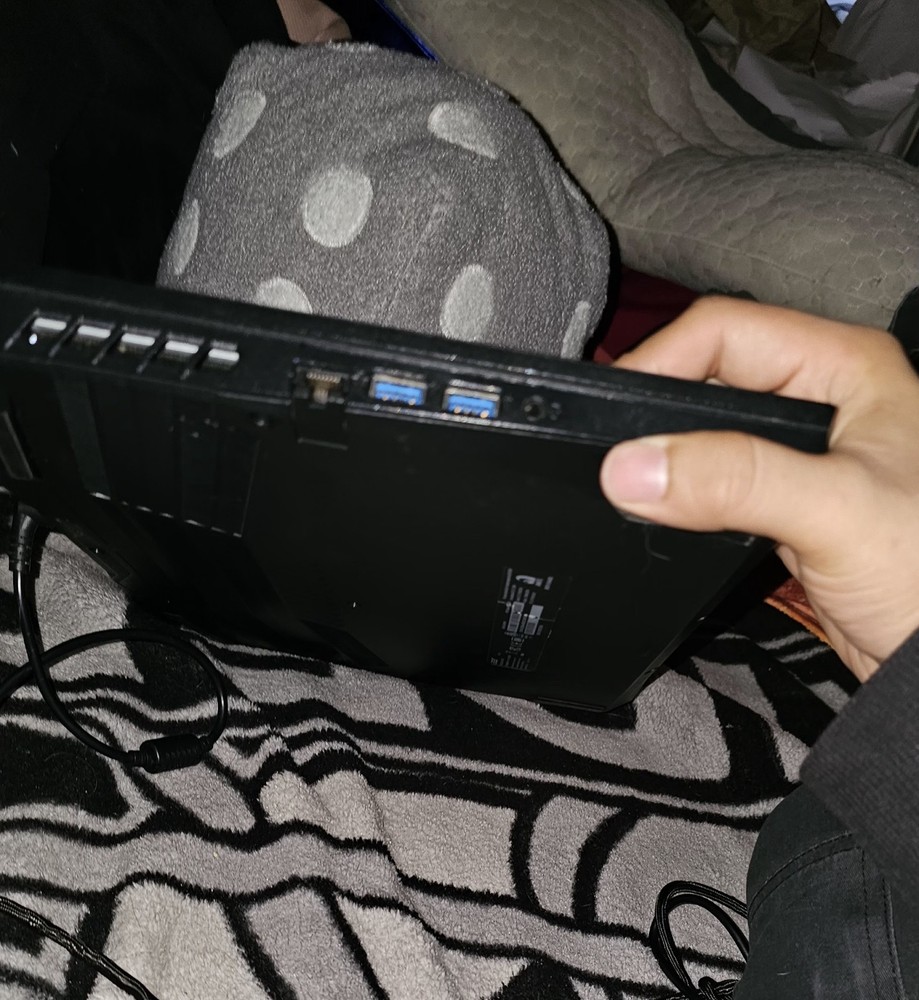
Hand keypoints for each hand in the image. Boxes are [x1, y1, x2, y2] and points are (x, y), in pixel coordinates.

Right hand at [599, 297, 918, 681]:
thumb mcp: (835, 512)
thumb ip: (734, 481)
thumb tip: (632, 467)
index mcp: (843, 367)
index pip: (724, 332)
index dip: (660, 362)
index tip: (613, 419)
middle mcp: (818, 398)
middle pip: (705, 374)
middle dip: (655, 410)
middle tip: (614, 450)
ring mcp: (796, 452)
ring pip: (703, 429)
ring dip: (666, 453)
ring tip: (630, 479)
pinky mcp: (779, 499)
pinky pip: (710, 477)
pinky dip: (680, 490)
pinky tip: (662, 507)